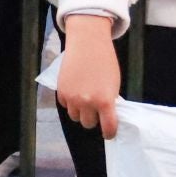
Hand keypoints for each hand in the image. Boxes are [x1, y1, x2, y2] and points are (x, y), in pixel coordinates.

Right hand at [57, 15, 121, 138]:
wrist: (88, 43)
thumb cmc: (105, 61)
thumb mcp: (113, 83)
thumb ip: (109, 101)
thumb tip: (106, 116)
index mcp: (105, 101)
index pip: (108, 128)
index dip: (110, 133)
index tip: (109, 132)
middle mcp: (87, 102)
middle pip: (88, 124)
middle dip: (93, 119)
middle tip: (96, 110)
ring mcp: (72, 98)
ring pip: (75, 117)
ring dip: (80, 111)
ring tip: (85, 99)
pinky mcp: (61, 92)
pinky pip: (66, 106)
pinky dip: (71, 102)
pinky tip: (76, 90)